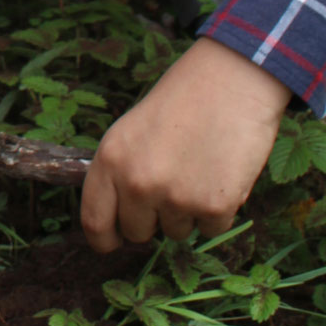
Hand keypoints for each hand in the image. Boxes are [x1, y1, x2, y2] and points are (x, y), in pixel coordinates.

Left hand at [81, 36, 291, 252]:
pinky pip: (211, 229)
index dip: (104, 239)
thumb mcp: (131, 131)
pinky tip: (221, 174)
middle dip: (153, 218)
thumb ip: (120, 172)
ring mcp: (176, 198)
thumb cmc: (181, 101)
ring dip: (188, 211)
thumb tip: (118, 216)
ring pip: (177, 232)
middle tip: (172, 184)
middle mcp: (138, 183)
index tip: (113, 243)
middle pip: (138, 232)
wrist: (231, 82)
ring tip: (199, 168)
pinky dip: (218, 210)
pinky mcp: (214, 207)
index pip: (94, 221)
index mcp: (110, 161)